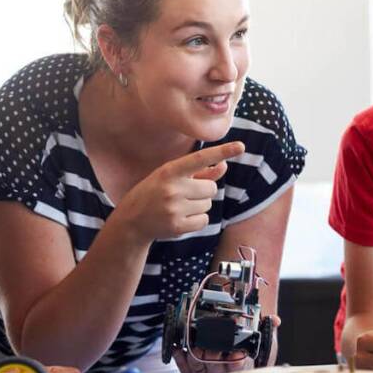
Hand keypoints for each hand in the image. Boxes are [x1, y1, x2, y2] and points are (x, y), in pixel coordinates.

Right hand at [116, 142, 244, 243]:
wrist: (131, 220)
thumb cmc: (155, 192)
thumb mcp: (171, 177)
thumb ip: (199, 172)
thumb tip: (224, 166)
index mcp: (170, 171)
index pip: (200, 158)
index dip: (222, 151)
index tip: (241, 146)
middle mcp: (172, 188)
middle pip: (211, 188)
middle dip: (204, 191)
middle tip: (185, 195)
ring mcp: (174, 208)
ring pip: (208, 205)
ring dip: (199, 206)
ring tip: (179, 206)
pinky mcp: (177, 226)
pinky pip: (204, 220)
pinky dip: (198, 220)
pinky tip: (181, 218)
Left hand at [174, 315, 279, 372]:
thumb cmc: (242, 364)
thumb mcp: (258, 352)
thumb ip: (266, 334)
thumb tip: (275, 320)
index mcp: (236, 370)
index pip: (235, 364)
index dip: (234, 356)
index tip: (234, 348)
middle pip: (212, 362)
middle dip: (211, 350)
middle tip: (212, 335)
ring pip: (196, 362)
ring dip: (195, 350)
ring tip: (196, 338)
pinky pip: (182, 365)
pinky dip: (179, 354)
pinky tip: (180, 343)